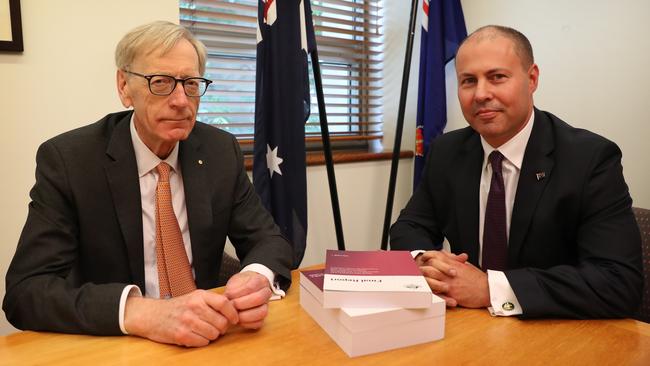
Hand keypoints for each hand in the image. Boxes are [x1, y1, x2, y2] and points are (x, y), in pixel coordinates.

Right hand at [124, 289, 238, 346]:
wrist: (152, 315)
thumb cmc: (177, 307)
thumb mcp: (195, 297)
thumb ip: (212, 301)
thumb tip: (234, 309)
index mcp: (199, 296)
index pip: (224, 303)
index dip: (233, 313)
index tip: (235, 319)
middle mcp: (194, 307)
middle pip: (221, 322)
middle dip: (222, 328)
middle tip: (216, 327)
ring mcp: (187, 321)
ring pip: (214, 334)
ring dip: (212, 335)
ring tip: (204, 331)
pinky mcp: (181, 335)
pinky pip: (203, 342)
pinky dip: (202, 341)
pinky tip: (196, 336)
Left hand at [224, 271, 272, 329]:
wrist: (246, 288)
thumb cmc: (240, 285)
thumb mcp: (235, 281)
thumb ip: (232, 289)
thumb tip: (226, 299)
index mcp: (260, 280)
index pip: (251, 286)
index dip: (238, 293)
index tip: (228, 295)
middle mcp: (266, 293)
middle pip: (259, 298)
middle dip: (242, 304)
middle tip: (232, 305)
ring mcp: (266, 305)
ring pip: (262, 312)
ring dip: (245, 315)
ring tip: (235, 315)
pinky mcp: (263, 317)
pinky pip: (259, 323)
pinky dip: (248, 323)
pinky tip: (239, 320)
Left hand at [416, 251, 489, 307]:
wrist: (488, 289)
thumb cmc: (477, 279)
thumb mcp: (465, 265)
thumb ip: (452, 259)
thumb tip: (443, 253)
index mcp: (453, 264)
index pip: (435, 256)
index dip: (427, 256)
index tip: (423, 258)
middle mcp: (449, 272)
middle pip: (429, 267)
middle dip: (421, 268)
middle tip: (416, 271)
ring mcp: (449, 283)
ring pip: (430, 279)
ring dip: (423, 280)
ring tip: (418, 282)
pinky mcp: (451, 294)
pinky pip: (437, 293)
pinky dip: (431, 292)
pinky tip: (426, 292)